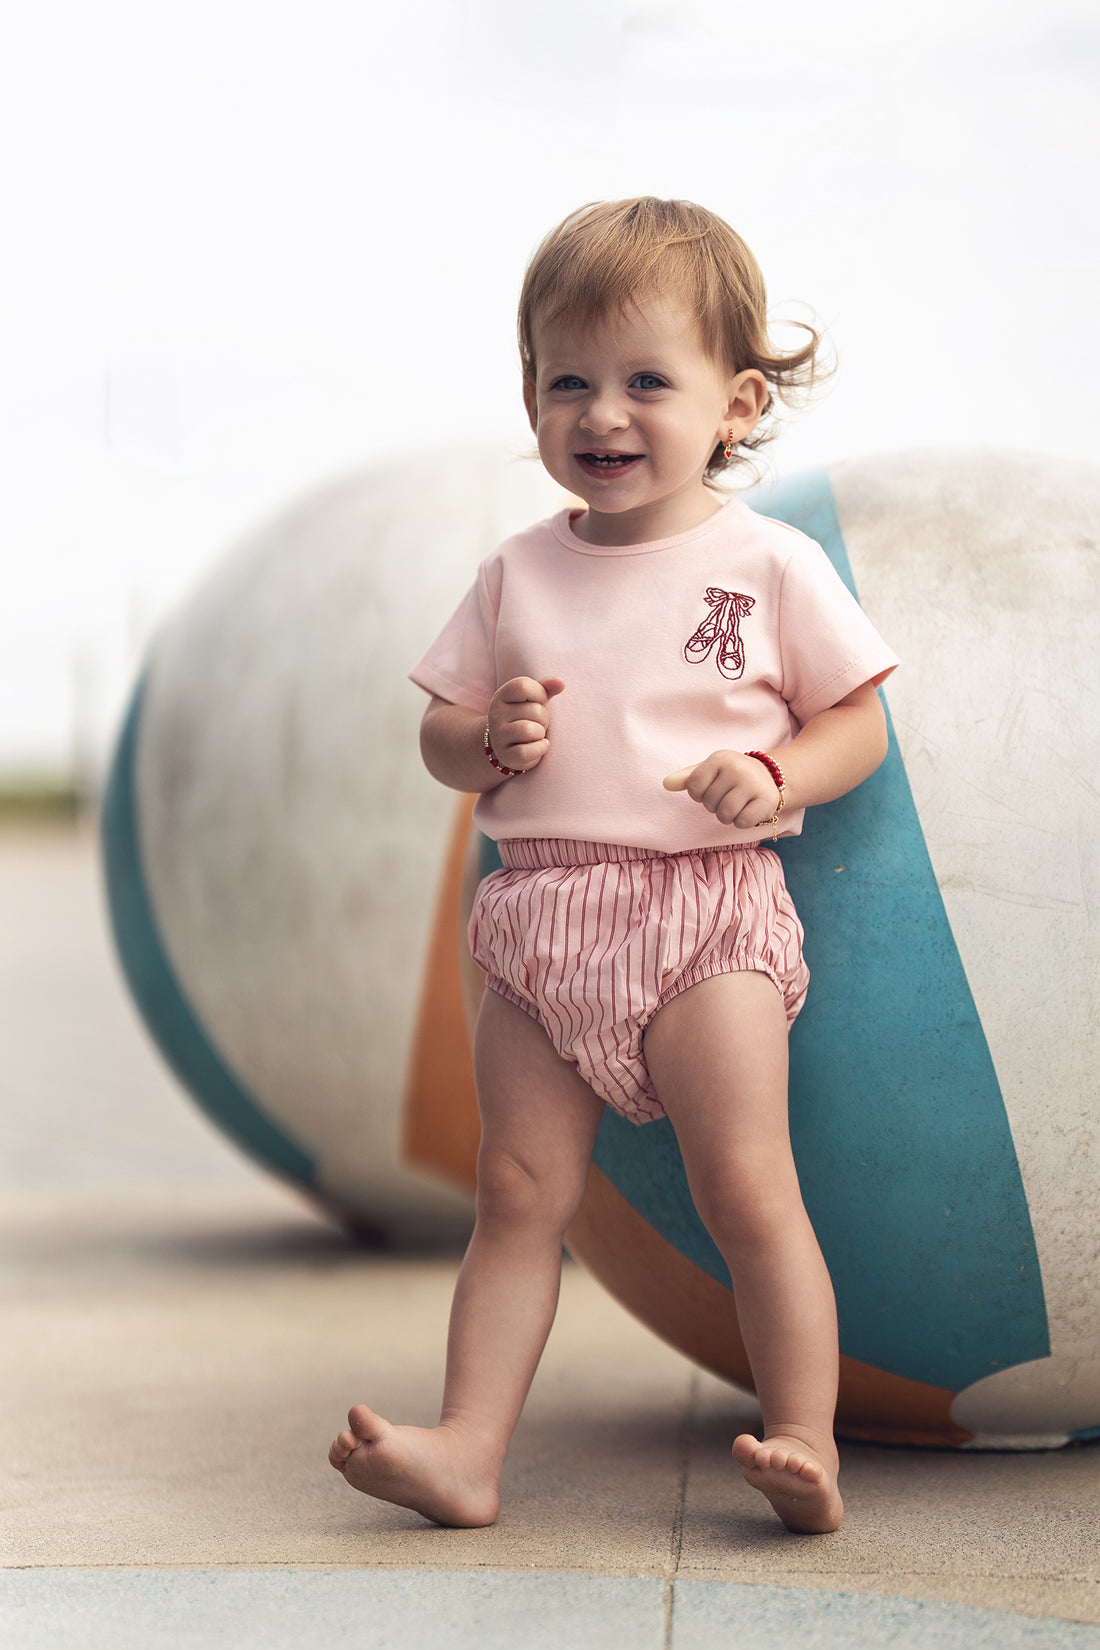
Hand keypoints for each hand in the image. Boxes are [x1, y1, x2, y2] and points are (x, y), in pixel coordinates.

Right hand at [488, 676, 564, 772]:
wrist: (509, 744)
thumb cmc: (527, 716)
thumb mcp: (535, 698)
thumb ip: (547, 687)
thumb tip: (561, 682)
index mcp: (503, 695)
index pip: (523, 686)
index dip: (540, 694)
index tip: (539, 702)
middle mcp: (496, 713)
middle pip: (534, 710)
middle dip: (544, 718)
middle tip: (537, 722)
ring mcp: (498, 735)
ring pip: (529, 730)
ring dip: (540, 733)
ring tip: (537, 734)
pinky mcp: (505, 755)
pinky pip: (526, 752)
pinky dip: (539, 749)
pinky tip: (540, 746)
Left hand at [663, 750, 780, 828]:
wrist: (770, 776)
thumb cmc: (731, 776)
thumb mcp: (710, 771)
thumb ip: (686, 778)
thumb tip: (666, 784)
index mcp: (719, 758)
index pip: (694, 788)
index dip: (700, 795)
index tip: (712, 788)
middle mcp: (737, 768)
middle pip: (709, 803)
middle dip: (715, 806)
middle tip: (729, 796)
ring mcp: (753, 784)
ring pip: (725, 815)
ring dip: (727, 816)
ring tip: (737, 804)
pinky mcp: (766, 800)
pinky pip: (742, 822)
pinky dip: (742, 822)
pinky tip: (749, 809)